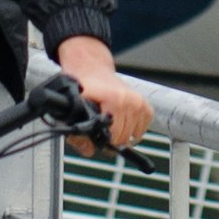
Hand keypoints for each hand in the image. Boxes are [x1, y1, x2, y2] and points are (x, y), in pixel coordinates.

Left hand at [53, 35, 148, 155]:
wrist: (91, 68)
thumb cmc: (83, 86)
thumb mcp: (73, 109)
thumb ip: (77, 133)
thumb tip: (89, 150)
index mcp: (115, 100)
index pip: (114, 136)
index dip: (102, 142)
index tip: (95, 137)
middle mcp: (130, 100)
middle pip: (124, 138)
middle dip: (111, 140)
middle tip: (100, 131)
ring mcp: (139, 102)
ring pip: (134, 136)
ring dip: (122, 135)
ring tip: (111, 125)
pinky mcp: (145, 104)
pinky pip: (143, 128)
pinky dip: (134, 129)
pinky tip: (122, 122)